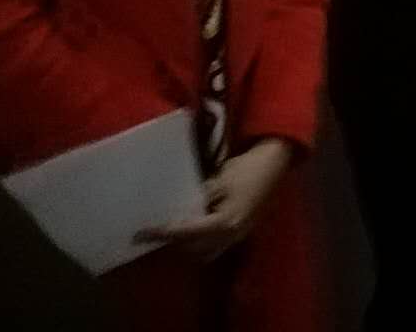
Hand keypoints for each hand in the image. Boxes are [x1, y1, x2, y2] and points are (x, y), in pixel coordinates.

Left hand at [136, 138, 293, 261]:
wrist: (275, 162)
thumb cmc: (246, 168)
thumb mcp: (218, 180)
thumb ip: (199, 199)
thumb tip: (177, 210)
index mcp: (224, 222)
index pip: (185, 233)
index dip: (162, 233)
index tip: (141, 233)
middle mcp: (231, 235)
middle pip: (194, 249)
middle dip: (173, 243)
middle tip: (153, 233)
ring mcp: (238, 235)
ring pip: (206, 251)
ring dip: (187, 245)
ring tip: (171, 232)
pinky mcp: (242, 231)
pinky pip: (216, 245)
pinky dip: (201, 241)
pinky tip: (193, 228)